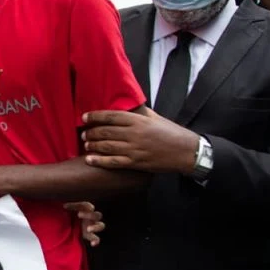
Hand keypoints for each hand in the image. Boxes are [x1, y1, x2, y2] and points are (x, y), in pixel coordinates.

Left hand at [65, 202, 103, 246]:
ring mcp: (91, 226)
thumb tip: (59, 204)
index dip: (76, 205)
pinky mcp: (89, 236)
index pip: (86, 205)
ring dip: (95, 227)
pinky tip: (92, 243)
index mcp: (85, 209)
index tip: (65, 207)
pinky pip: (96, 239)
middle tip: (78, 215)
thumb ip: (64, 206)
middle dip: (89, 214)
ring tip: (88, 229)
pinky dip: (96, 241)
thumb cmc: (63, 216)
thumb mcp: (63, 210)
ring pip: (101, 225)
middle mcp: (90, 217)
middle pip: (96, 215)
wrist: (64, 227)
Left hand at [82, 108, 199, 173]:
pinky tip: (90, 160)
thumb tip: (127, 106)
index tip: (84, 117)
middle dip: (91, 132)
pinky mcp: (136, 162)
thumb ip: (139, 113)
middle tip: (83, 133)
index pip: (111, 116)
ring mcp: (135, 149)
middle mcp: (134, 133)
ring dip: (93, 145)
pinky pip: (113, 162)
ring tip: (85, 144)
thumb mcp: (155, 118)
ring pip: (107, 146)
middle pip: (106, 131)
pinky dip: (99, 161)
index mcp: (138, 120)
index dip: (95, 116)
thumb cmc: (171, 132)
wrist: (186, 151)